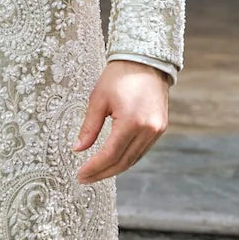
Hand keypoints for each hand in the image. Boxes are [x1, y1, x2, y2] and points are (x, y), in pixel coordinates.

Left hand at [72, 59, 168, 182]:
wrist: (145, 60)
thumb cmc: (119, 76)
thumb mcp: (98, 99)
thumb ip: (89, 127)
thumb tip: (77, 148)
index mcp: (132, 122)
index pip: (110, 154)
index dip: (94, 167)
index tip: (80, 174)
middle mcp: (148, 130)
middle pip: (123, 162)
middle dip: (103, 173)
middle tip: (85, 179)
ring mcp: (157, 130)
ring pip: (134, 159)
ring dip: (115, 168)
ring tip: (96, 173)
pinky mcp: (160, 128)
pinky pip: (142, 150)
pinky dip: (126, 157)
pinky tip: (113, 160)